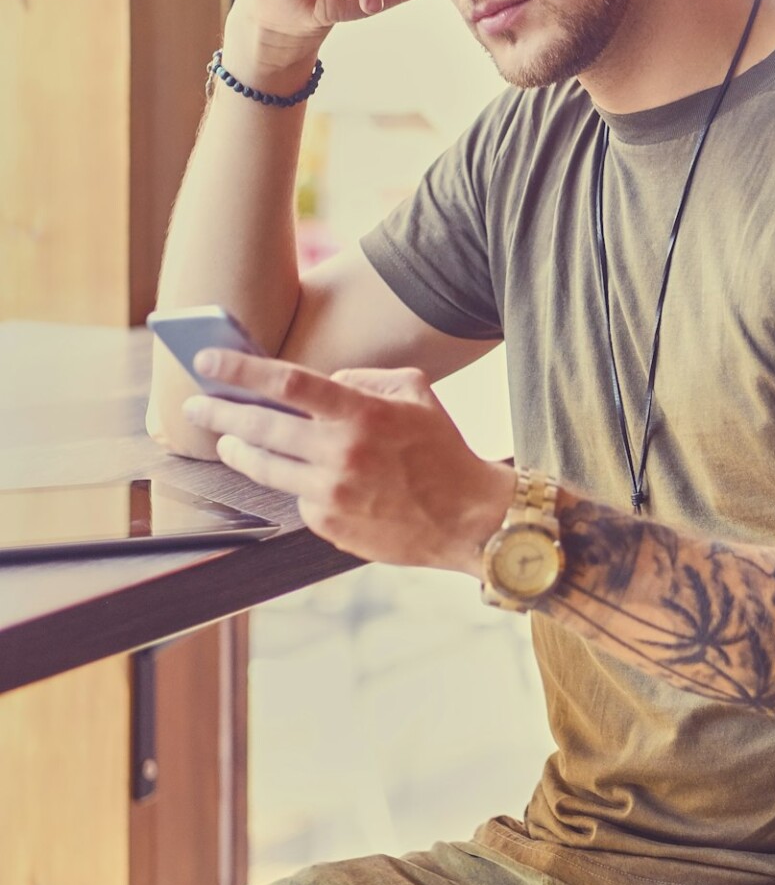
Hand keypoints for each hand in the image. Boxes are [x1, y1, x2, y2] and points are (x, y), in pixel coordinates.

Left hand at [180, 353, 512, 573]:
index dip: (240, 370)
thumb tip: (324, 381)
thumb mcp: (416, 393)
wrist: (468, 518)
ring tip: (226, 441)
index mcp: (361, 414)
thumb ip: (365, 379)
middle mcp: (340, 453)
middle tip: (195, 405)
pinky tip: (299, 476)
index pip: (286, 382)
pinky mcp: (329, 524)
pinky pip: (295, 496)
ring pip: (264, 467)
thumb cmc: (443, 451)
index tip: (207, 360)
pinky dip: (292, 482)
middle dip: (219, 413)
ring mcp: (331, 493)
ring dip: (238, 450)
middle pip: (260, 427)